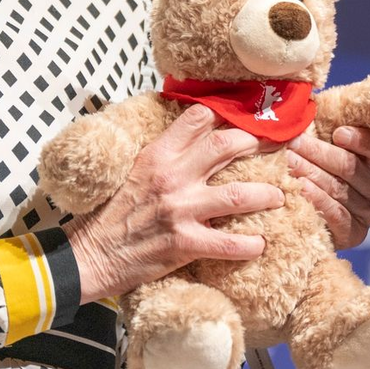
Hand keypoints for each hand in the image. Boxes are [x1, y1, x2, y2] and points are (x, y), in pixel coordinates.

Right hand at [65, 104, 283, 304]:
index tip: (247, 115)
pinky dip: (249, 245)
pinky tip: (261, 244)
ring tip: (279, 196)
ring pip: (237, 195)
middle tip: (275, 149)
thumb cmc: (112, 212)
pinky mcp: (184, 243)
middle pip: (226, 146)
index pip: (198, 118)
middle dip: (256, 144)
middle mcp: (172, 176)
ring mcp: (180, 210)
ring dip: (266, 195)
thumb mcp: (135, 169)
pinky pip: (227, 244)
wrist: (90, 255)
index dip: (227, 113)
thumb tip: (196, 134)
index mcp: (158, 154)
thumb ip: (166, 153)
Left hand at [287, 126, 369, 250]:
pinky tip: (301, 189)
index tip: (339, 133)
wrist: (300, 215)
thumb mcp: (319, 144)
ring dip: (311, 173)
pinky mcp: (355, 233)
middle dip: (319, 153)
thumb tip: (310, 100)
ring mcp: (368, 212)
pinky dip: (317, 200)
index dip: (366, 141)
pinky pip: (337, 214)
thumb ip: (323, 125)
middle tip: (294, 143)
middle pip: (352, 166)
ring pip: (340, 188)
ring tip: (289, 162)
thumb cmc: (309, 168)